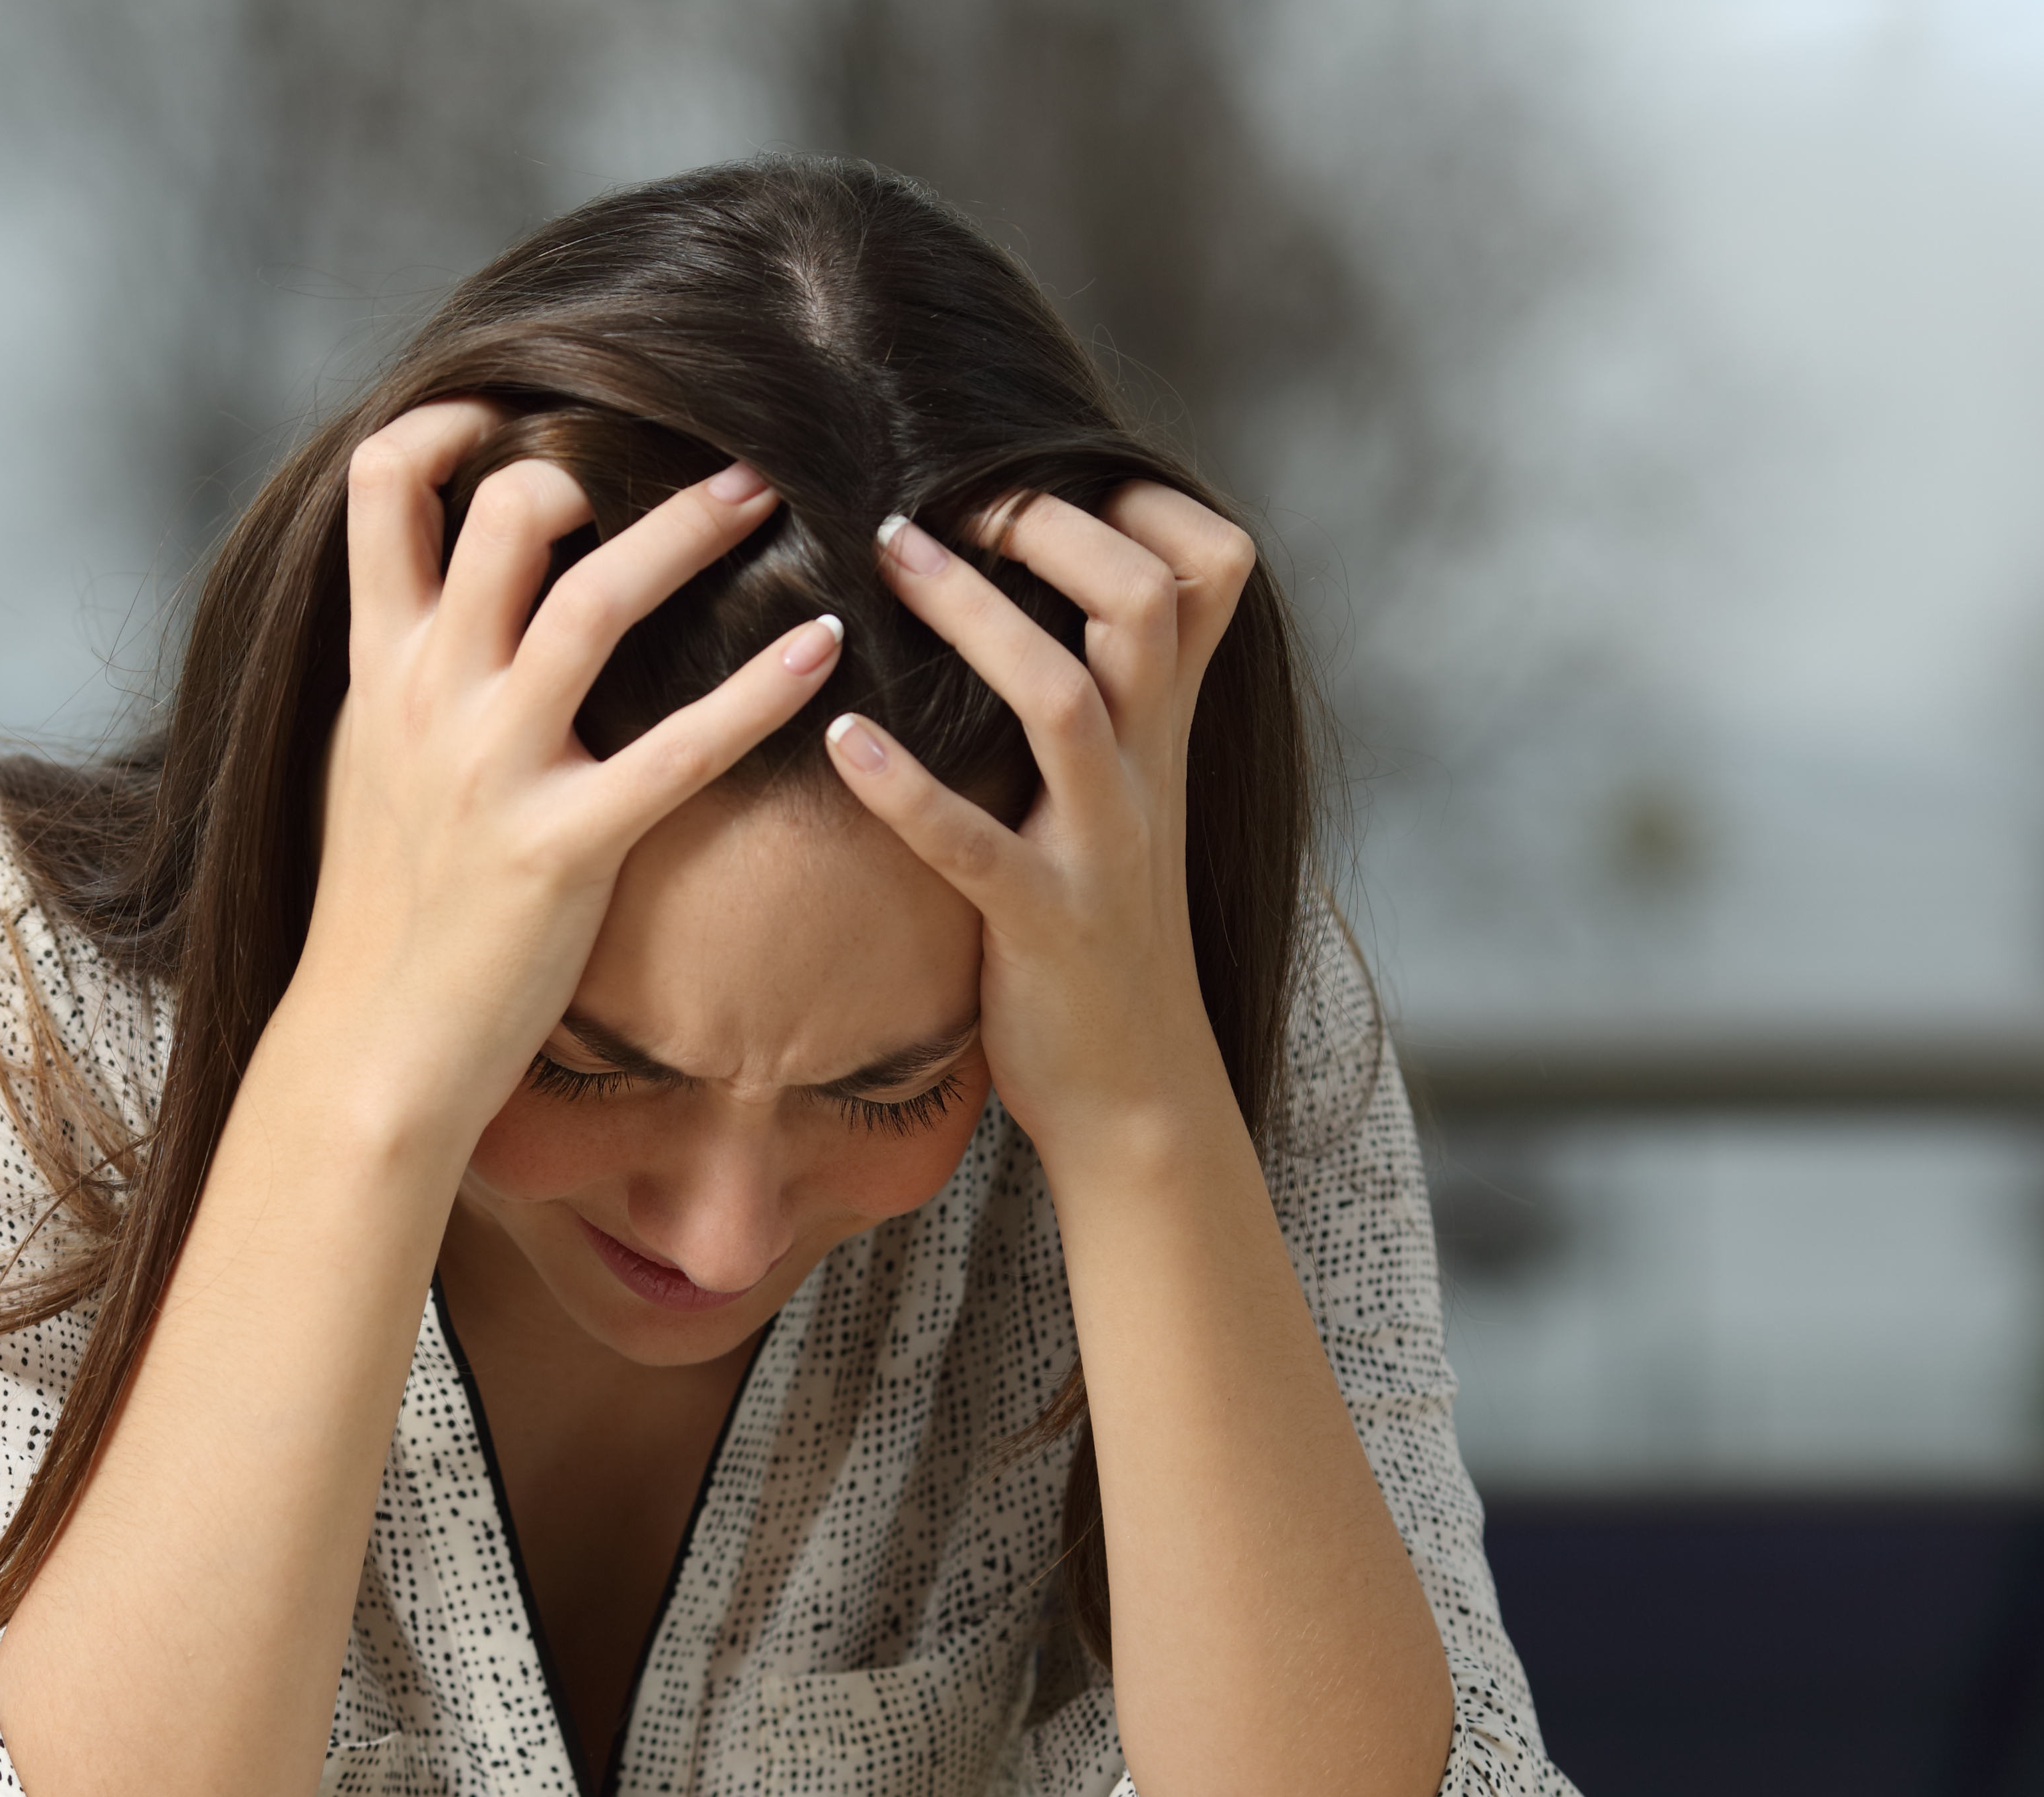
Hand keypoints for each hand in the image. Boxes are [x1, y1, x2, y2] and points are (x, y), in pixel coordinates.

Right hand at [292, 402, 847, 1153]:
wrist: (373, 1042)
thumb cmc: (381, 904)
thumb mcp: (364, 759)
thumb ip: (404, 666)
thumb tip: (441, 589)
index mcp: (379, 666)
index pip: (387, 484)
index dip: (455, 420)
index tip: (522, 403)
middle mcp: (430, 697)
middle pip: (507, 515)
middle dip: (597, 458)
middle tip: (688, 445)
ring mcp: (494, 769)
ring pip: (595, 602)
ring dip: (692, 531)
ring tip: (767, 493)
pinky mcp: (563, 847)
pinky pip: (680, 750)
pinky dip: (762, 690)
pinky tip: (827, 650)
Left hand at [819, 485, 1258, 1160]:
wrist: (1137, 1090)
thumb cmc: (1101, 930)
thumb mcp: (1119, 797)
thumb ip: (1094, 702)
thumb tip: (1024, 591)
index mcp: (1163, 732)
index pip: (1203, 571)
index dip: (1134, 499)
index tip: (1032, 459)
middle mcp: (1147, 771)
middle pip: (1138, 602)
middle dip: (1044, 526)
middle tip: (937, 487)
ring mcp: (1101, 846)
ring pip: (1062, 700)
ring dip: (970, 618)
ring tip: (881, 555)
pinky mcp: (1045, 924)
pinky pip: (974, 845)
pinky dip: (905, 787)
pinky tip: (840, 738)